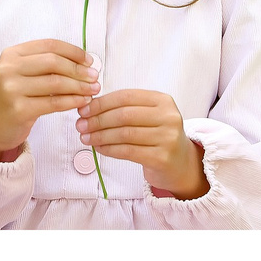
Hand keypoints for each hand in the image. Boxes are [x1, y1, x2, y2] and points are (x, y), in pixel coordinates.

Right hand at [0, 39, 99, 162]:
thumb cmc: (12, 97)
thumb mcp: (22, 73)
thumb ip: (46, 64)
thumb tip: (85, 63)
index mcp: (12, 54)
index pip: (50, 45)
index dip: (73, 52)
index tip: (90, 61)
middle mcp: (9, 68)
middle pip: (54, 62)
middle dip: (79, 69)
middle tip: (95, 77)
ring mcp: (12, 89)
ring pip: (56, 83)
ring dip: (79, 86)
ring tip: (93, 90)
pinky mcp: (18, 110)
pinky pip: (53, 103)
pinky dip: (72, 101)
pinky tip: (82, 102)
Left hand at [76, 88, 205, 198]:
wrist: (180, 163)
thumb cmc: (157, 136)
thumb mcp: (149, 116)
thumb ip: (125, 109)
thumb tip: (89, 107)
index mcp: (163, 100)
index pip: (126, 96)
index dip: (102, 102)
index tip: (84, 109)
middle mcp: (168, 117)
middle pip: (124, 115)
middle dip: (98, 120)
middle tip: (80, 125)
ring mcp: (167, 138)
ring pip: (124, 134)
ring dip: (100, 136)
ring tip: (86, 137)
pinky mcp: (161, 158)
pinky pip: (127, 151)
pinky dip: (109, 149)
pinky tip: (98, 148)